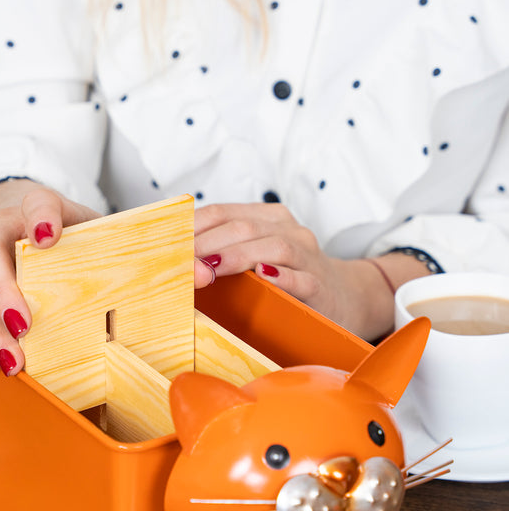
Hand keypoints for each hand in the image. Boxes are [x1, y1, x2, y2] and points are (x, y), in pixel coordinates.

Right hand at [0, 180, 99, 374]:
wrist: (14, 215)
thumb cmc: (60, 229)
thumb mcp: (85, 226)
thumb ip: (104, 245)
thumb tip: (137, 283)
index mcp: (34, 205)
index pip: (37, 204)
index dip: (41, 218)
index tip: (47, 237)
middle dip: (3, 294)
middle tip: (22, 327)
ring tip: (11, 360)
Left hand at [193, 202, 431, 339]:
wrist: (343, 298)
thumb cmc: (283, 279)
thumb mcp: (250, 258)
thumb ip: (218, 254)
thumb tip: (172, 261)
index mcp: (266, 218)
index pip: (222, 213)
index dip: (193, 228)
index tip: (168, 246)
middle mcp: (288, 230)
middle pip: (243, 227)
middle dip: (207, 245)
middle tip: (182, 263)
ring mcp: (307, 256)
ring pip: (273, 247)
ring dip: (236, 257)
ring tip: (210, 270)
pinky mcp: (320, 285)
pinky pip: (301, 278)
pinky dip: (281, 277)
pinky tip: (262, 277)